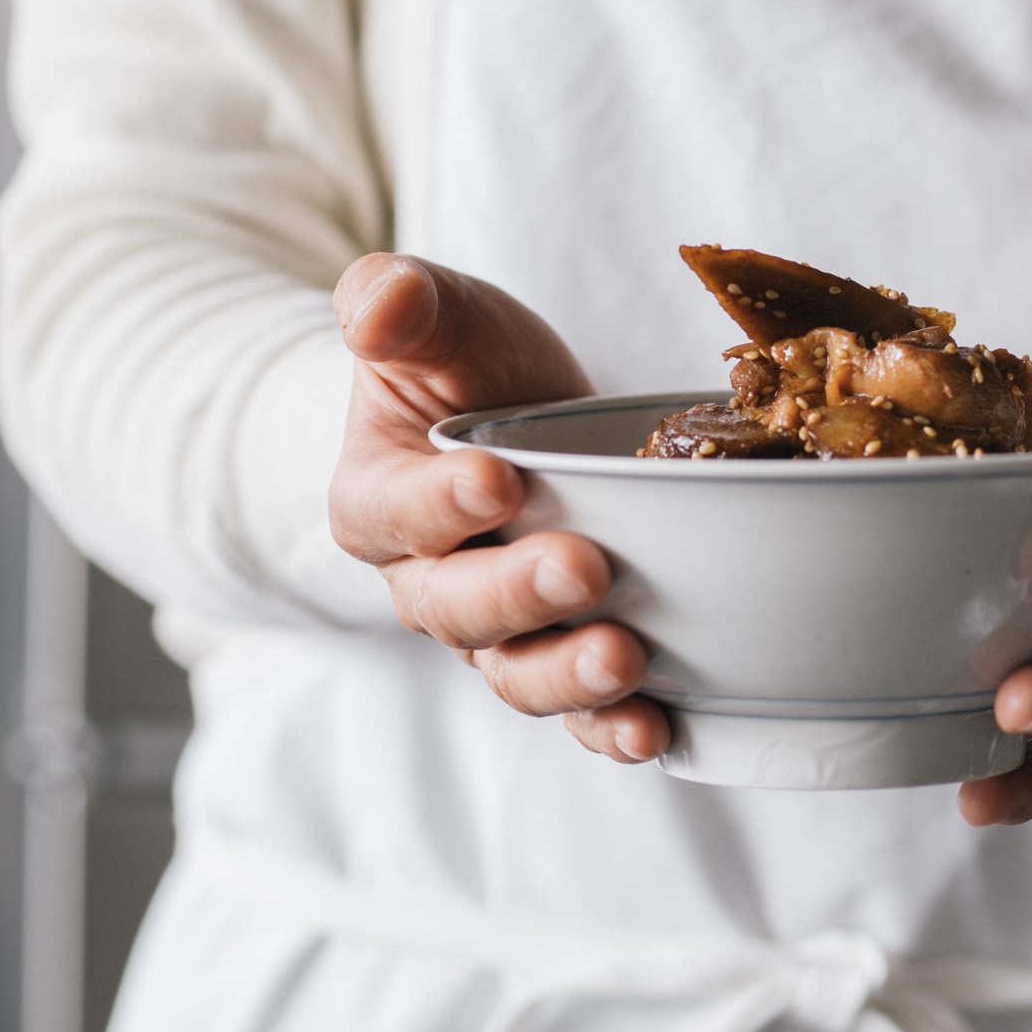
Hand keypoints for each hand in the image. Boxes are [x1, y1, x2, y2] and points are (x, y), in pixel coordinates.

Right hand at [329, 253, 671, 761]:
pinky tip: (656, 729)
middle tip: (583, 567)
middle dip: (520, 594)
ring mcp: (499, 635)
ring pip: (519, 674)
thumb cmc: (472, 365)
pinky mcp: (565, 658)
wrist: (527, 418)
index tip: (495, 478)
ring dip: (570, 677)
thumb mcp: (441, 315)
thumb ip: (402, 301)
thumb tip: (375, 306)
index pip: (395, 512)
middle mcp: (429, 585)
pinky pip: (579, 714)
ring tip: (624, 659)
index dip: (440, 503)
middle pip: (460, 609)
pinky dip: (613, 729)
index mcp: (377, 500)